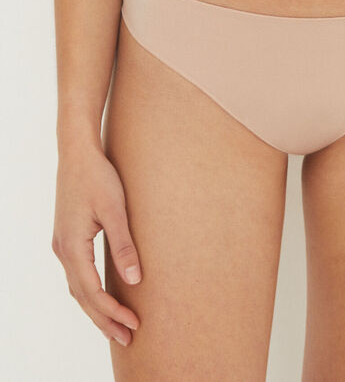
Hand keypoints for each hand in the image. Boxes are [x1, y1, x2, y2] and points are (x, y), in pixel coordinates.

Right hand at [52, 142, 141, 345]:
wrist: (78, 153)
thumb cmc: (98, 177)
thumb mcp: (115, 210)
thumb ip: (124, 245)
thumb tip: (135, 279)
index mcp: (73, 246)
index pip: (92, 292)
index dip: (113, 312)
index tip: (134, 324)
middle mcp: (63, 250)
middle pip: (82, 297)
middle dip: (104, 319)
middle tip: (127, 338)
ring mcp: (63, 244)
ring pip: (78, 287)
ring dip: (96, 308)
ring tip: (117, 325)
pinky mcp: (68, 237)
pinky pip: (77, 274)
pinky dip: (90, 291)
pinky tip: (103, 295)